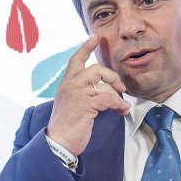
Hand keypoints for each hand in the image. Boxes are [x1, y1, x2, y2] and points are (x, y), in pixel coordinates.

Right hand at [46, 35, 129, 155]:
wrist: (58, 142)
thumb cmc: (66, 126)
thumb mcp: (71, 104)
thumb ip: (81, 93)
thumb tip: (102, 91)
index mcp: (66, 83)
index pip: (75, 60)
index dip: (86, 47)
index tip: (95, 37)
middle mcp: (70, 85)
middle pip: (96, 69)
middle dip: (112, 76)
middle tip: (120, 88)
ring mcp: (77, 94)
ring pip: (104, 85)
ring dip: (117, 95)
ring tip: (122, 105)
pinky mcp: (85, 105)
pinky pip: (108, 98)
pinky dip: (119, 104)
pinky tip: (122, 110)